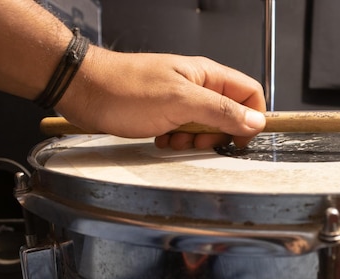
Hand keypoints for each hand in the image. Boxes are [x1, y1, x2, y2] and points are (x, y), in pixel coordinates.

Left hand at [56, 47, 266, 148]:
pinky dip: (177, 141)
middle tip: (199, 140)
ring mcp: (181, 101)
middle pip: (230, 115)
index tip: (239, 138)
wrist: (85, 92)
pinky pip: (185, 133)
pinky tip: (161, 138)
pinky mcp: (166, 114)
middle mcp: (198, 87)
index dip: (251, 118)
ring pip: (207, 127)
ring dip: (195, 140)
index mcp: (207, 76)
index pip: (249, 94)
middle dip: (218, 134)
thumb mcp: (180, 101)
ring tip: (174, 138)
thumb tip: (254, 121)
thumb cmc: (125, 89)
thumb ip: (221, 110)